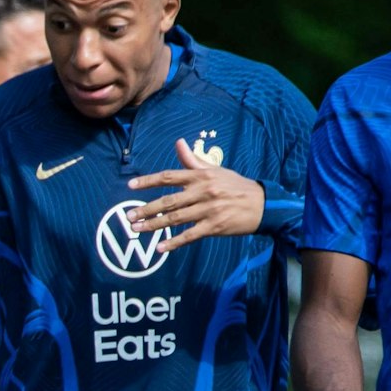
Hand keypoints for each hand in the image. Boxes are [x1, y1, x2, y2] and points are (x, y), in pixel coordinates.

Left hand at [125, 138, 266, 250]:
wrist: (262, 203)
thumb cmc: (235, 186)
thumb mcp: (215, 170)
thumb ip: (193, 160)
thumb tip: (178, 142)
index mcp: (201, 176)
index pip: (169, 176)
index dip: (148, 181)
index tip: (131, 186)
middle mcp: (203, 191)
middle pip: (168, 201)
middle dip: (146, 209)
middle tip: (128, 216)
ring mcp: (208, 210)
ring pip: (175, 219)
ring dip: (154, 225)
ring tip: (136, 230)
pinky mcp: (214, 226)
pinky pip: (189, 236)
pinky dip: (174, 243)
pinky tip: (160, 248)